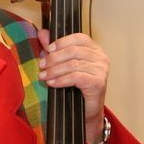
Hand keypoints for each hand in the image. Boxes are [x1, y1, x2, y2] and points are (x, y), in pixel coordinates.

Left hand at [37, 29, 109, 143]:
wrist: (87, 111)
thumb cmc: (78, 87)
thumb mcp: (64, 65)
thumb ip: (55, 49)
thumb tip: (42, 33)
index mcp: (95, 49)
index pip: (79, 38)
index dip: (62, 42)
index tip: (48, 49)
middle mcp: (101, 58)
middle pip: (74, 51)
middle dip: (54, 58)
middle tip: (42, 65)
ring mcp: (101, 70)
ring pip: (73, 64)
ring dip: (55, 70)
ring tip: (43, 76)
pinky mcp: (98, 83)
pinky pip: (76, 77)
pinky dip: (61, 80)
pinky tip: (52, 83)